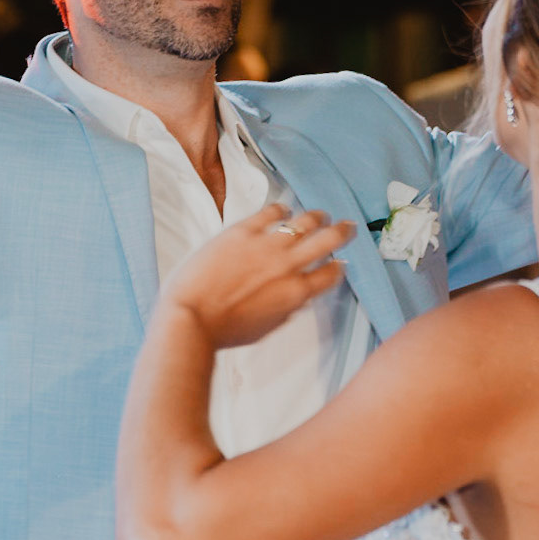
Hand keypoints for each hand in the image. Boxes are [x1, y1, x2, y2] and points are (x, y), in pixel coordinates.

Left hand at [159, 204, 353, 348]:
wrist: (190, 316)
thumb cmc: (224, 329)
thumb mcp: (267, 327)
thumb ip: (287, 308)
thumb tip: (298, 296)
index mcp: (296, 293)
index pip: (331, 274)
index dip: (338, 267)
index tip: (338, 263)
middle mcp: (288, 267)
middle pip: (328, 241)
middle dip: (342, 232)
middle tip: (347, 227)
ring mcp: (266, 246)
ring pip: (305, 222)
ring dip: (317, 217)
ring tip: (321, 215)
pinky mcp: (244, 231)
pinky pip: (271, 212)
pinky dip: (281, 209)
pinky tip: (283, 210)